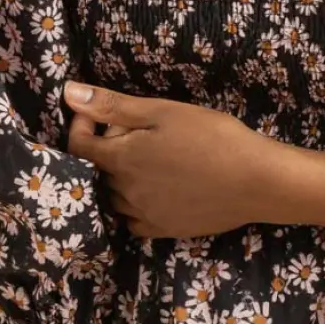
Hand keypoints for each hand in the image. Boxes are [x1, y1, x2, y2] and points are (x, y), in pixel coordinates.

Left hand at [63, 81, 274, 238]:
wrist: (256, 181)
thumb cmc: (211, 138)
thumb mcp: (161, 112)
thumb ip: (112, 105)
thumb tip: (68, 93)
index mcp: (121, 159)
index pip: (78, 146)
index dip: (79, 126)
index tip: (93, 112)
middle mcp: (124, 191)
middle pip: (97, 170)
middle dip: (106, 148)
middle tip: (137, 130)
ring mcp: (142, 214)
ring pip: (113, 196)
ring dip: (118, 177)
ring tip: (147, 159)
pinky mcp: (162, 230)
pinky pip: (132, 219)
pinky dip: (132, 203)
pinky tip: (154, 189)